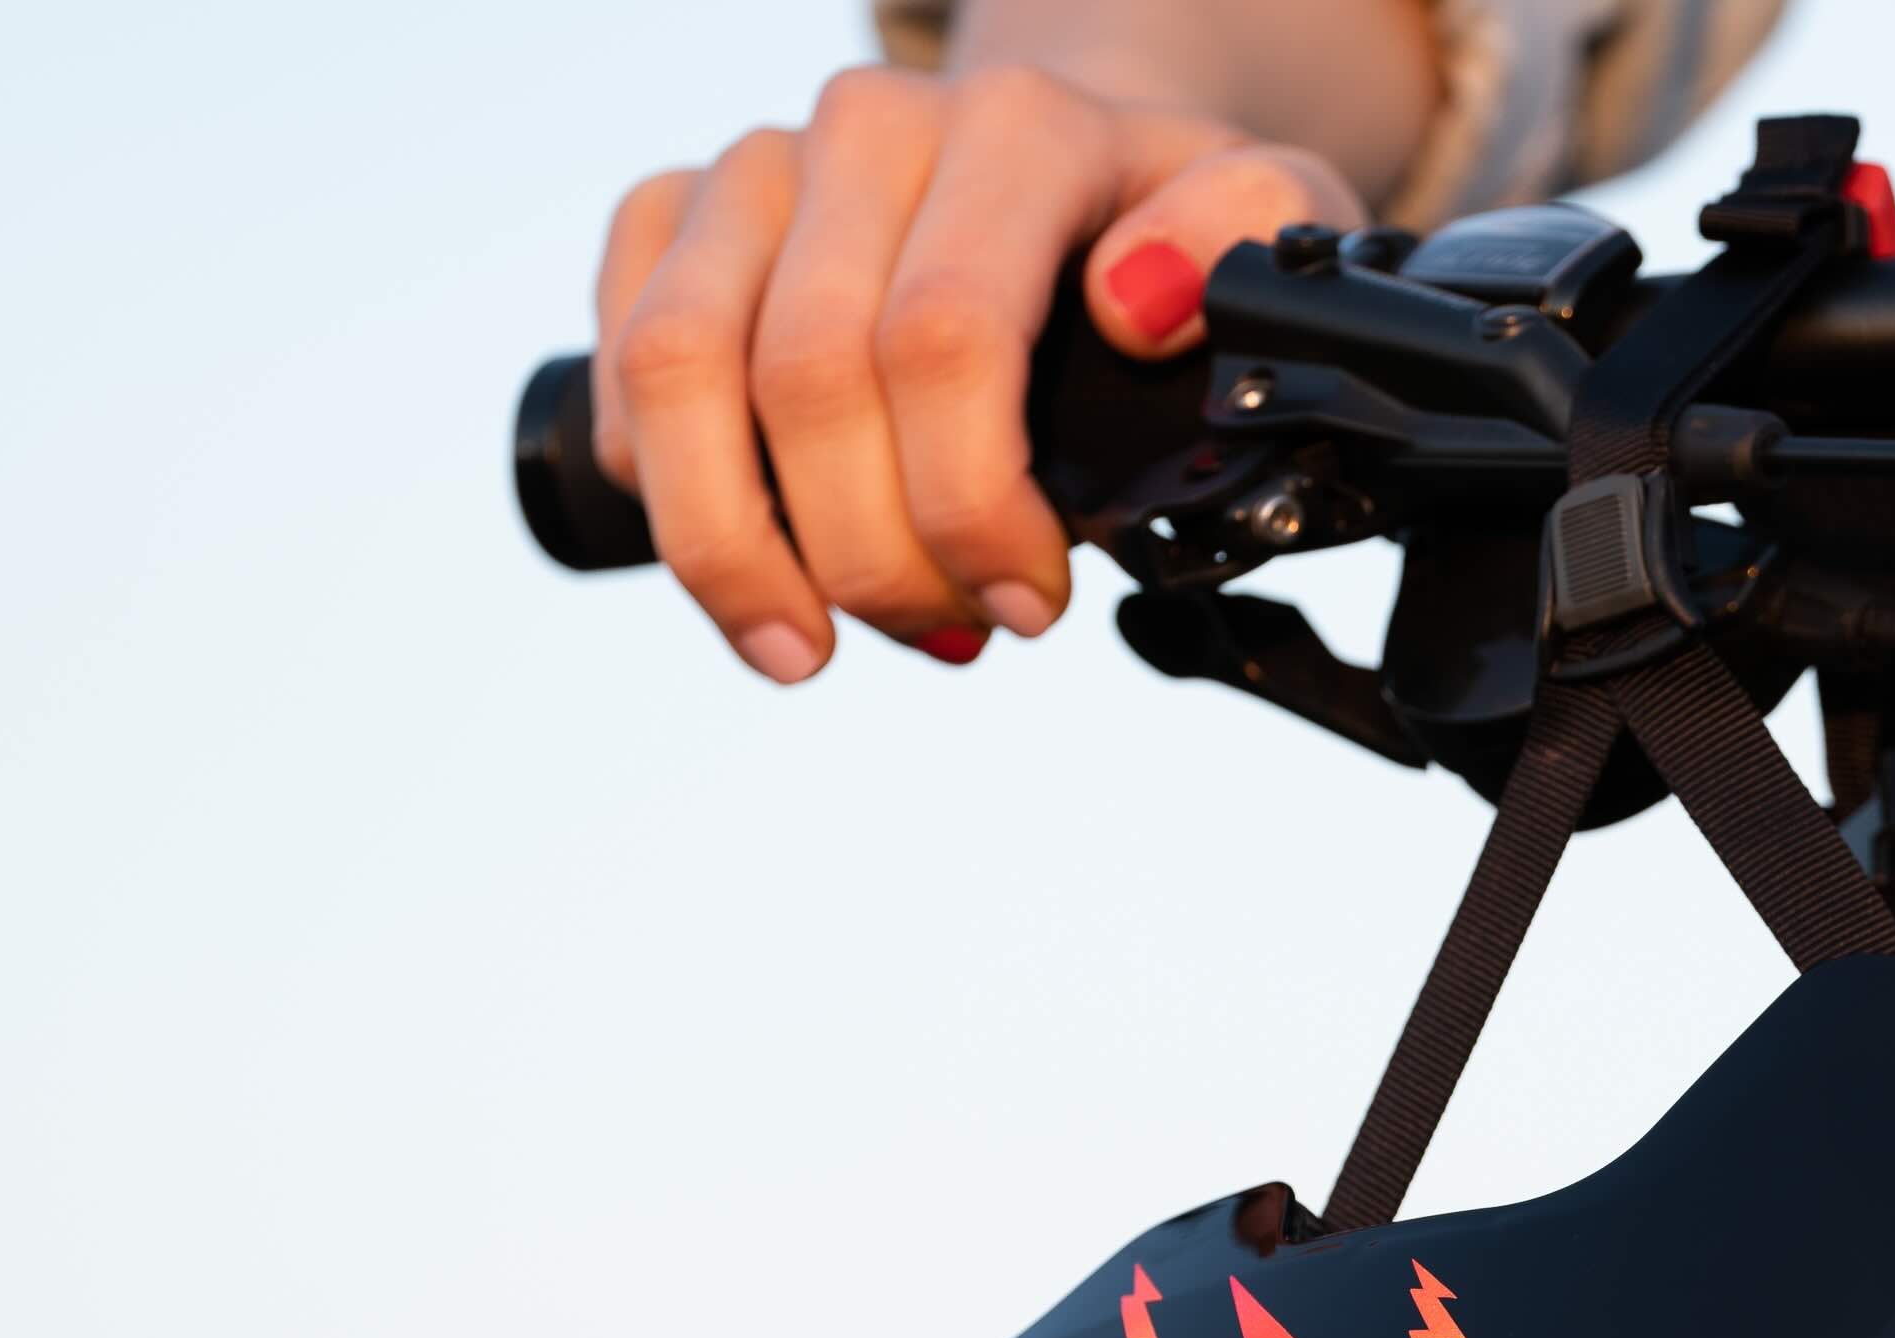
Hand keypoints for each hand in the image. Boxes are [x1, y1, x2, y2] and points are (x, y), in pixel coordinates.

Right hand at [592, 61, 1372, 681]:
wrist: (1061, 159)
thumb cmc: (1166, 228)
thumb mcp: (1272, 222)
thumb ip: (1252, 234)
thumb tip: (1138, 299)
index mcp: (1015, 130)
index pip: (945, 339)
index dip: (970, 506)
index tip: (1032, 606)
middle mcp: (870, 130)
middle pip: (808, 381)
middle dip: (872, 558)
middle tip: (952, 636)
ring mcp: (757, 169)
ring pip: (677, 373)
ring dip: (732, 551)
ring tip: (805, 650)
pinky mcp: (672, 213)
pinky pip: (623, 367)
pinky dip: (665, 492)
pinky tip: (753, 568)